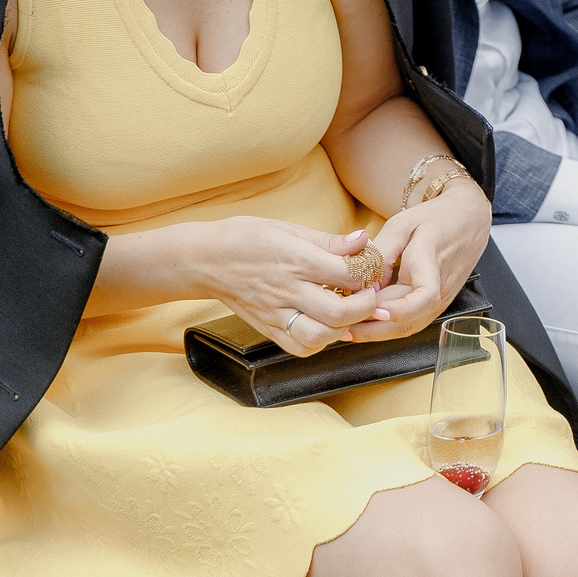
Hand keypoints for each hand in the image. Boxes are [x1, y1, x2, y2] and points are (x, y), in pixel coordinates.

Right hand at [188, 217, 389, 356]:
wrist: (204, 259)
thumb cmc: (247, 238)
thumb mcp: (289, 229)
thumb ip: (328, 241)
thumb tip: (363, 240)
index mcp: (296, 260)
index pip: (346, 274)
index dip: (368, 274)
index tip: (373, 271)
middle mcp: (286, 290)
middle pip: (337, 312)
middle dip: (364, 307)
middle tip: (369, 296)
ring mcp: (275, 313)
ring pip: (319, 336)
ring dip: (343, 329)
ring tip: (349, 314)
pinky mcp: (266, 329)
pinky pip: (298, 348)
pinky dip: (319, 342)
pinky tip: (326, 327)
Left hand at [357, 177, 492, 342]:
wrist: (467, 220)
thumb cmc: (434, 219)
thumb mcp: (402, 225)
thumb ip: (381, 254)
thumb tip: (362, 286)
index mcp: (431, 263)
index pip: (424, 296)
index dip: (401, 309)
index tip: (377, 310)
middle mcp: (439, 288)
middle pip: (407, 319)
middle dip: (371, 326)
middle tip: (339, 324)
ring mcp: (440, 300)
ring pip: (407, 328)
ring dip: (377, 333)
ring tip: (346, 330)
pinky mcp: (435, 305)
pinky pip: (410, 322)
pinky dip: (387, 327)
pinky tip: (364, 324)